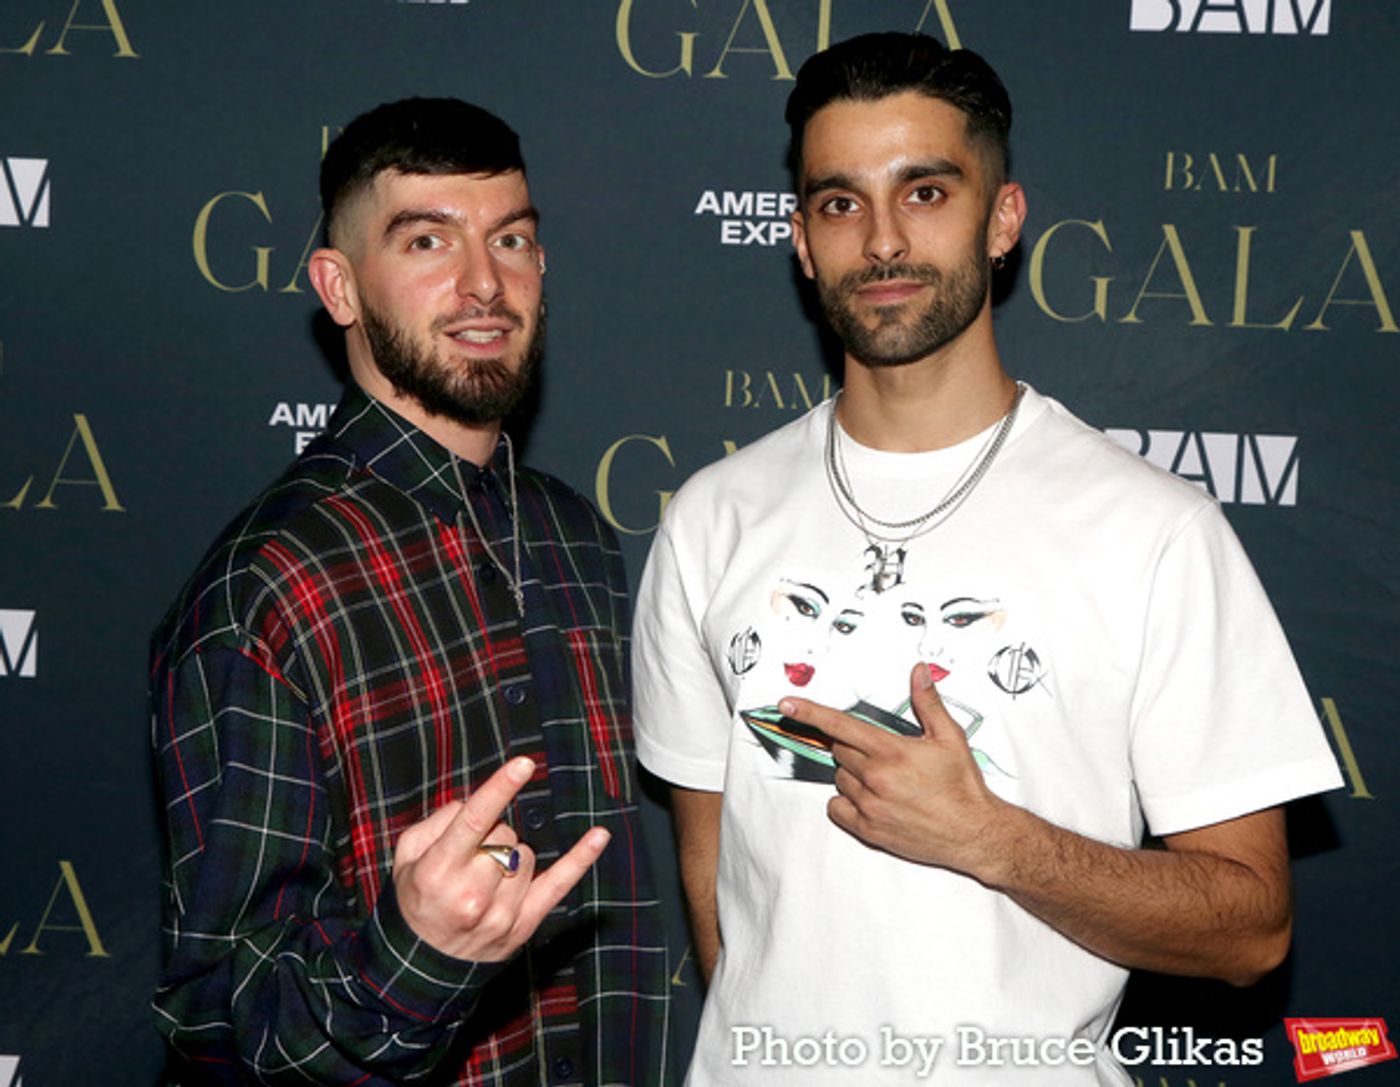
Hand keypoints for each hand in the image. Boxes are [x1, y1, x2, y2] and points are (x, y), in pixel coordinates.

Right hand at [390, 756, 609, 961]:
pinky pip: (559, 883)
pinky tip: (599, 835)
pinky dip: (581, 858)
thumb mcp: (406, 857)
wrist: (422, 965)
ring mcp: (500, 913)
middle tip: (471, 859)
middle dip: (491, 836)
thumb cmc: (416, 900)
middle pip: (504, 835)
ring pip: (527, 855)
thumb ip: (438, 821)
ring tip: (487, 880)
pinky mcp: (523, 925)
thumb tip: (477, 804)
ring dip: (512, 857)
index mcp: (438, 871)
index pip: (475, 821)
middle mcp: (471, 894)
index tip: (524, 764)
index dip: (501, 788)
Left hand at [779, 663, 1005, 875]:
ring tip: (885, 779)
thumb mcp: (950, 737)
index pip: (840, 725)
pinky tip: (870, 798)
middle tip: (884, 754)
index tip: (787, 704)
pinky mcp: (869, 830)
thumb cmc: (963, 786)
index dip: (810, 712)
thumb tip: (918, 672)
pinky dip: (846, 802)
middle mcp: (875, 778)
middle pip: (840, 750)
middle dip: (855, 746)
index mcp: (891, 752)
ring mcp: (870, 806)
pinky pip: (837, 808)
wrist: (973, 832)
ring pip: (839, 778)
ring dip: (853, 774)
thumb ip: (928, 702)